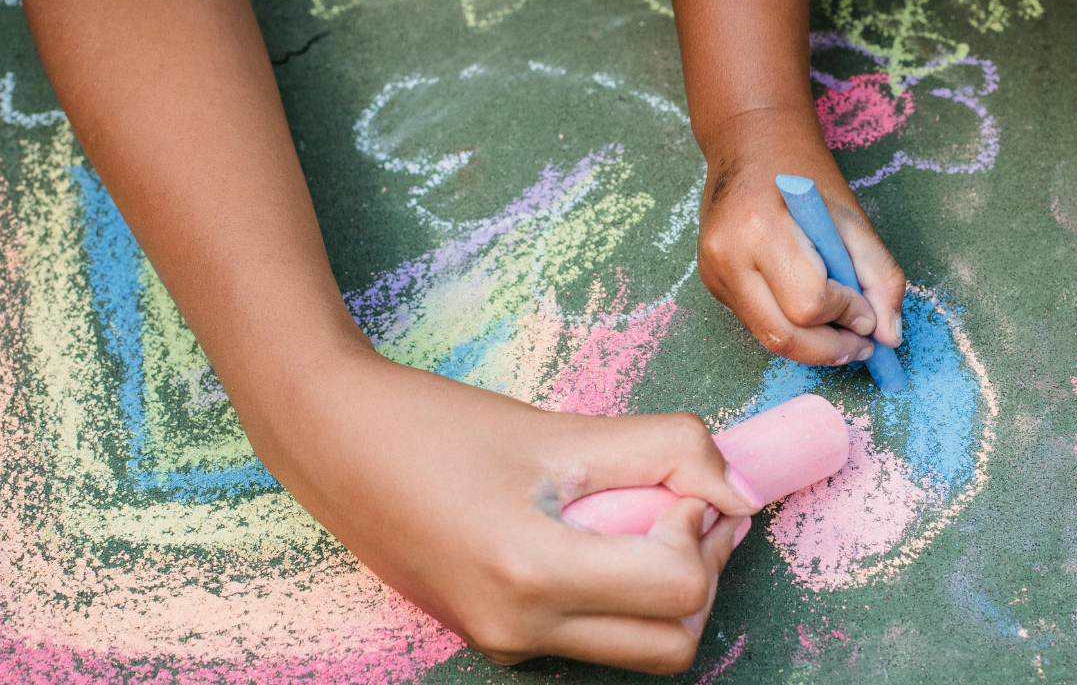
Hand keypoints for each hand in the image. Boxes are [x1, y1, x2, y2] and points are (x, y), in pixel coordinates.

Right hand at [248, 347, 755, 672]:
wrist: (334, 443)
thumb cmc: (439, 426)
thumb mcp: (562, 430)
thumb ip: (667, 450)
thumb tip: (742, 491)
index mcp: (533, 574)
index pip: (677, 588)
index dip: (699, 528)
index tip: (678, 482)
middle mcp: (519, 630)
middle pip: (675, 643)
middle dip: (699, 571)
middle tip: (680, 503)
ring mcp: (506, 644)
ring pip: (640, 651)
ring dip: (666, 590)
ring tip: (641, 516)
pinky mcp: (498, 639)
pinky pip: (594, 638)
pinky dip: (622, 595)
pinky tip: (601, 534)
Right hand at [695, 107, 906, 363]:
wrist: (749, 142)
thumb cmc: (805, 174)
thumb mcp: (852, 218)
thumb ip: (879, 276)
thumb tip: (889, 336)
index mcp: (763, 229)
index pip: (810, 302)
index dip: (848, 316)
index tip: (871, 315)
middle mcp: (729, 255)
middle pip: (783, 334)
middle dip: (830, 349)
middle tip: (863, 346)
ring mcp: (713, 272)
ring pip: (768, 337)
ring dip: (812, 344)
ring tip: (842, 331)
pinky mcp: (711, 282)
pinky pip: (756, 322)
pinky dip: (790, 325)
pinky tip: (809, 310)